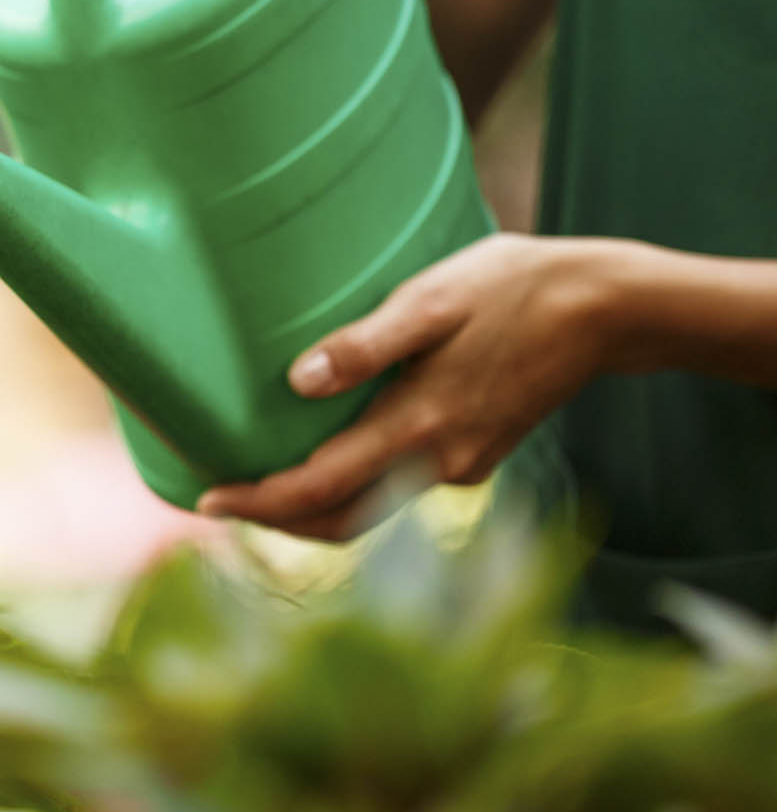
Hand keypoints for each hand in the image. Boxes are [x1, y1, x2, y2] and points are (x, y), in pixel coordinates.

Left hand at [197, 234, 625, 539]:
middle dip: (274, 521)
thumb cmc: (514, 290)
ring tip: (259, 489)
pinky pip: (398, 490)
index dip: (258, 503)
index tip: (206, 502)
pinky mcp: (475, 458)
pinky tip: (330, 460)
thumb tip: (298, 380)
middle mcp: (437, 464)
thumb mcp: (434, 300)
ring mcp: (460, 467)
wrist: (606, 312)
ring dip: (311, 511)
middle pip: (340, 520)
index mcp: (419, 427)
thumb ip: (366, 344)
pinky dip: (352, 490)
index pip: (319, 490)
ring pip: (370, 512)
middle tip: (218, 503)